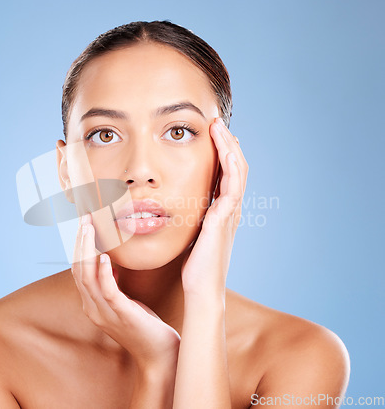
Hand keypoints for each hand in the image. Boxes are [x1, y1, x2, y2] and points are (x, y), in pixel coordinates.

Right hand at [71, 212, 180, 370]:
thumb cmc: (144, 325)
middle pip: (78, 270)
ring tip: (90, 228)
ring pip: (87, 277)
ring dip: (88, 250)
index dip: (78, 246)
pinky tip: (106, 257)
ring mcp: (105, 313)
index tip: (84, 223)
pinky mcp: (122, 315)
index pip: (78, 270)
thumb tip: (109, 262)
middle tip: (84, 218)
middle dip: (80, 242)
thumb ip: (113, 284)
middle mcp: (93, 308)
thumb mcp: (125, 301)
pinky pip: (108, 291)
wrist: (159, 355)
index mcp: (92, 304)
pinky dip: (104, 273)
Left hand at [181, 117, 247, 297]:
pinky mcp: (224, 219)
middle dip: (227, 144)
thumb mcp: (191, 234)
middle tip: (217, 123)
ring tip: (219, 126)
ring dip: (229, 147)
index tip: (212, 134)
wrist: (201, 290)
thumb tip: (175, 205)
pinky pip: (232, 186)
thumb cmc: (193, 266)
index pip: (226, 175)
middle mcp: (230, 210)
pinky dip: (230, 165)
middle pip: (235, 168)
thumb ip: (190, 218)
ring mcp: (230, 213)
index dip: (222, 153)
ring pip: (237, 172)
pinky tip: (224, 149)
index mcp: (222, 212)